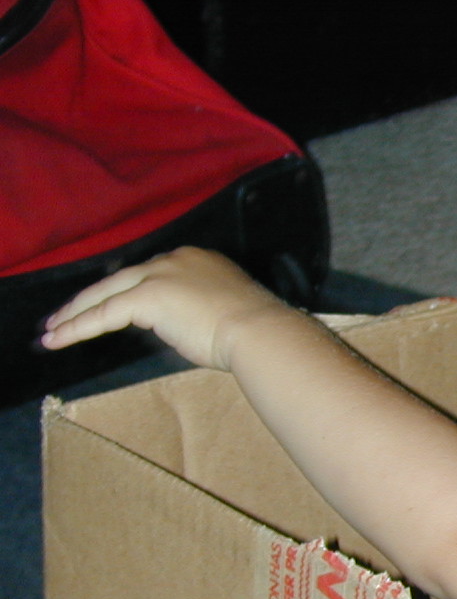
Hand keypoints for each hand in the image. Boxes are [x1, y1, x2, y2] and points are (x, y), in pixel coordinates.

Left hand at [40, 247, 291, 370]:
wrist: (261, 331)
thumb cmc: (252, 332)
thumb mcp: (221, 314)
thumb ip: (193, 312)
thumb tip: (176, 327)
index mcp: (197, 261)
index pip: (149, 275)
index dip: (125, 292)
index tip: (111, 307)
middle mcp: (175, 259)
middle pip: (120, 278)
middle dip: (89, 299)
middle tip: (64, 315)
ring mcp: (160, 273)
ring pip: (106, 293)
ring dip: (76, 313)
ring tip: (54, 331)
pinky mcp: (148, 294)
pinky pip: (105, 313)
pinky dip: (79, 327)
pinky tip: (60, 339)